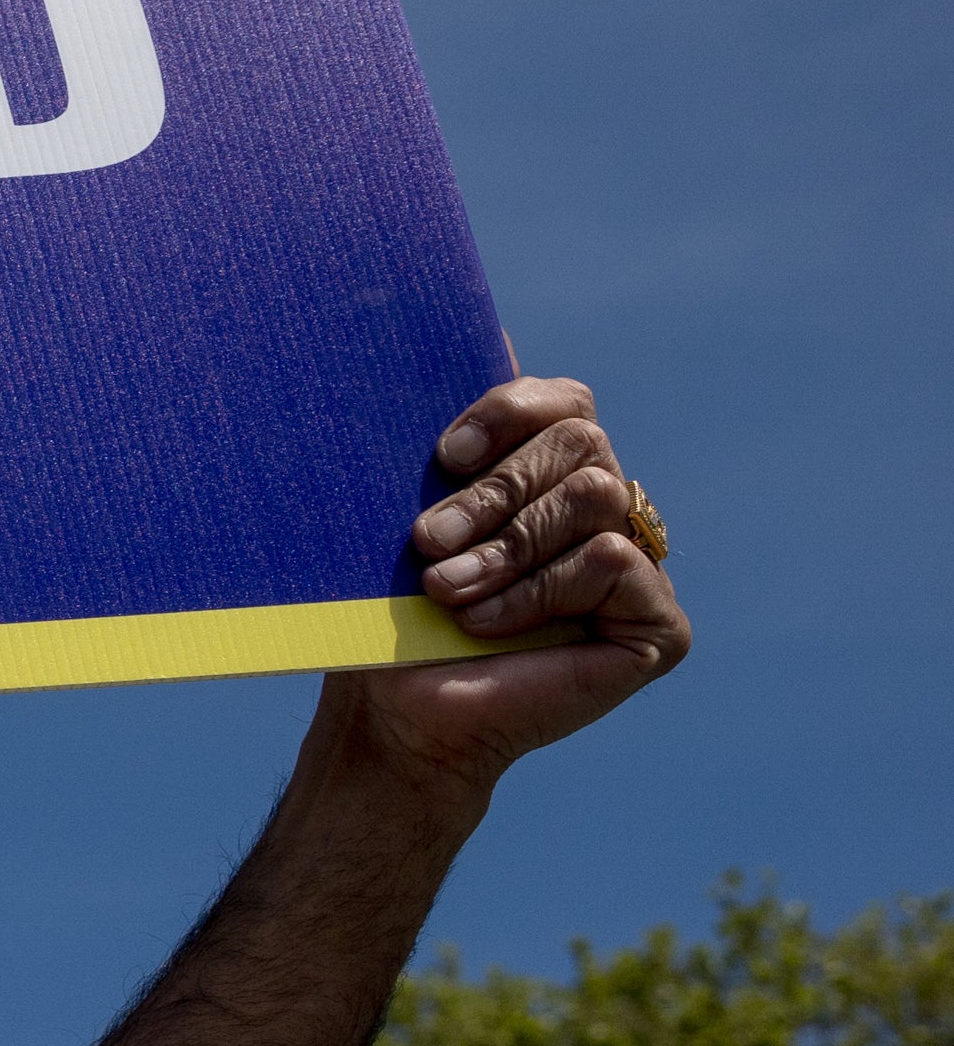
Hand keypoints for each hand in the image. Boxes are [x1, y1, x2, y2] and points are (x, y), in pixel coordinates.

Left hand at [352, 376, 690, 790]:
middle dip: (494, 491)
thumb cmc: (387, 616)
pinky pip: (612, 559)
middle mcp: (602, 514)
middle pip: (581, 442)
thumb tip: (491, 331)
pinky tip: (487, 626)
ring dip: (506, 545)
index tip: (442, 453)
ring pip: (594, 495)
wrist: (393, 714)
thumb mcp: (406, 512)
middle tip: (426, 542)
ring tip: (446, 590)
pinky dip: (538, 590)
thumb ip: (453, 438)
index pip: (564, 401)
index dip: (509, 412)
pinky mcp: (659, 623)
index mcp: (547, 479)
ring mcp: (639, 568)